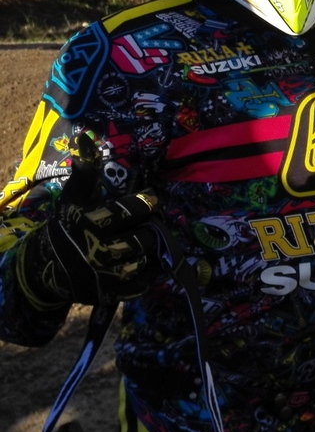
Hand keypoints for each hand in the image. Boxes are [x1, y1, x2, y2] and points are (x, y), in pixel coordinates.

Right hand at [18, 133, 159, 306]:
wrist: (46, 268)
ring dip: (148, 249)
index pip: (131, 211)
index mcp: (89, 223)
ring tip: (144, 239)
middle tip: (147, 222)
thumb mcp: (74, 198)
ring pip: (144, 259)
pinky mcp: (109, 294)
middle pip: (142, 237)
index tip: (151, 198)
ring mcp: (103, 276)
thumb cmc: (67, 225)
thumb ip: (86, 171)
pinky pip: (143, 282)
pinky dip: (148, 271)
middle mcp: (96, 251)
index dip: (146, 203)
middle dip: (148, 228)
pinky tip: (144, 259)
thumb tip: (86, 137)